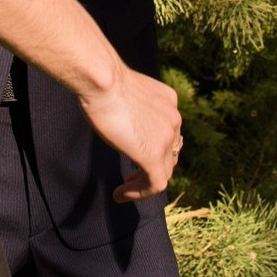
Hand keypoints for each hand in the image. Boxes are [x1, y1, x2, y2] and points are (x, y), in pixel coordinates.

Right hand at [78, 64, 182, 201]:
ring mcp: (166, 138)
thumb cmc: (104, 81)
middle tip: (132, 175)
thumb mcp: (126, 92)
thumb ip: (132, 106)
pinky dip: (139, 193)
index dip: (155, 146)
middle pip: (170, 153)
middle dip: (153, 166)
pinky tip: (121, 194)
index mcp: (168, 101)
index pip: (168, 132)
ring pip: (164, 171)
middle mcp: (173, 119)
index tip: (134, 152)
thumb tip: (120, 114)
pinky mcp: (154, 155)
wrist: (103, 81)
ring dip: (145, 182)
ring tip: (126, 188)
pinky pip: (154, 184)